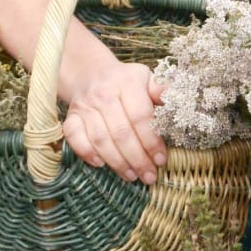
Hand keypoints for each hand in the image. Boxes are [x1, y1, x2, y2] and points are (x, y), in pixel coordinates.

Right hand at [62, 58, 166, 184]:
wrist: (92, 74)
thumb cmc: (126, 82)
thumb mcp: (147, 79)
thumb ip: (162, 91)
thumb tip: (180, 101)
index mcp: (128, 82)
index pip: (140, 116)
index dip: (151, 141)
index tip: (161, 159)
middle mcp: (104, 94)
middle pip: (121, 133)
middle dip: (137, 159)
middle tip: (149, 176)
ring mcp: (85, 106)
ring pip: (101, 139)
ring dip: (117, 162)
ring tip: (132, 176)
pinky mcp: (71, 116)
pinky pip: (75, 138)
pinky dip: (87, 153)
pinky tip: (101, 164)